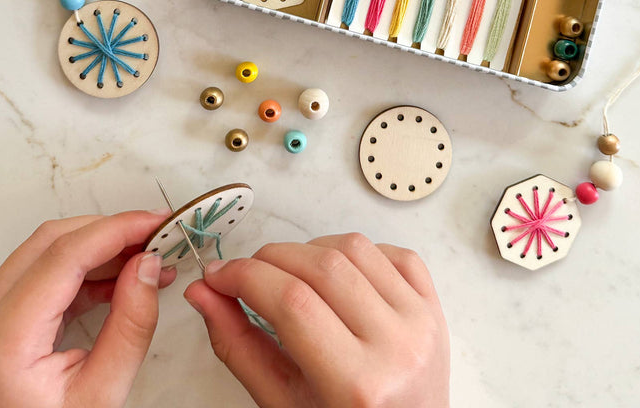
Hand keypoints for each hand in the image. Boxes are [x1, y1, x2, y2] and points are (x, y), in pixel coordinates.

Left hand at [0, 211, 177, 407]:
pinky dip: (86, 269)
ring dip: (101, 248)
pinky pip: (45, 275)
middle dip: (111, 231)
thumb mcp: (102, 394)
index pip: (65, 255)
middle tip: (157, 235)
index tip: (158, 222)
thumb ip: (130, 326)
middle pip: (52, 242)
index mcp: (4, 338)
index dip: (117, 229)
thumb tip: (149, 266)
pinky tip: (123, 279)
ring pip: (48, 251)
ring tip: (148, 259)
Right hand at [184, 233, 449, 407]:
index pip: (292, 302)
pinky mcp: (435, 306)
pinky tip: (339, 275)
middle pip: (322, 267)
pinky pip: (395, 252)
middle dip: (271, 258)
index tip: (218, 276)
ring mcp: (422, 321)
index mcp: (357, 385)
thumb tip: (203, 292)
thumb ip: (238, 347)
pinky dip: (358, 252)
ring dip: (311, 249)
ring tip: (290, 275)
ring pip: (356, 247)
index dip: (245, 277)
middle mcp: (397, 347)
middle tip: (246, 275)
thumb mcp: (282, 404)